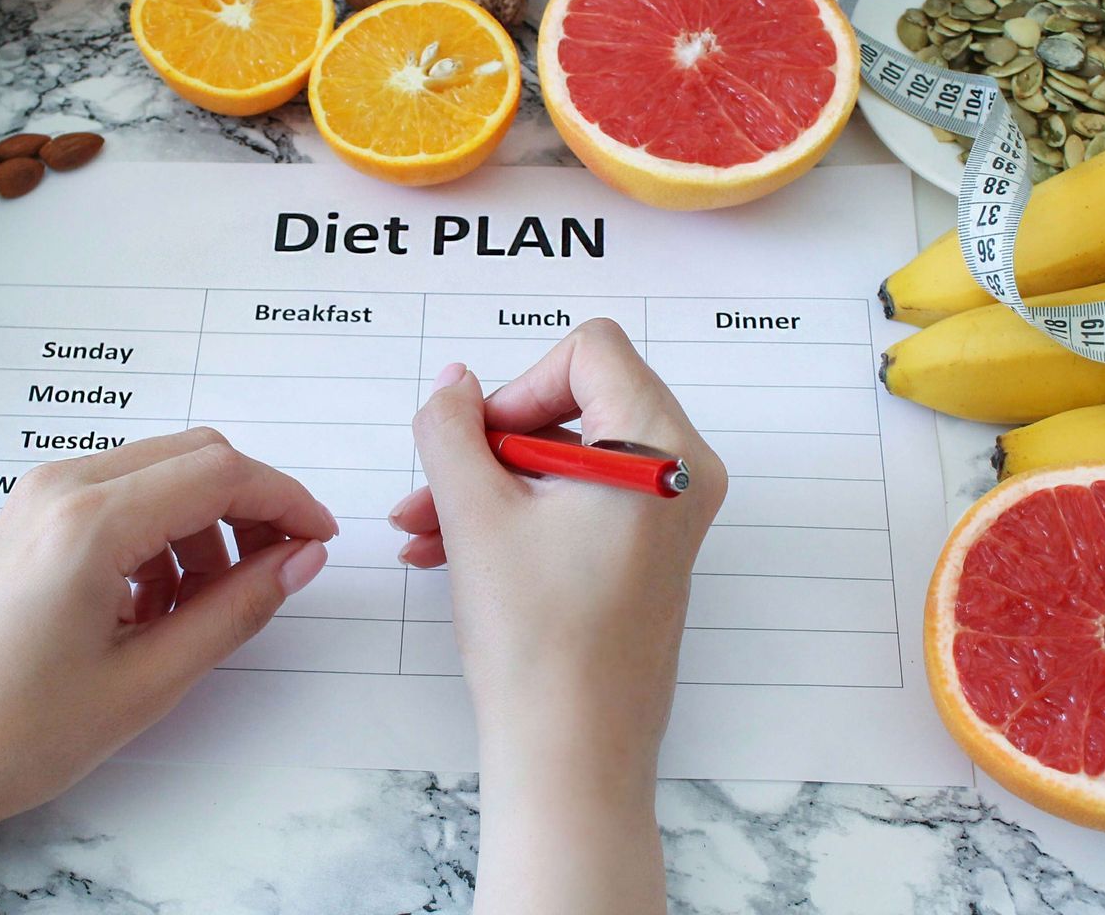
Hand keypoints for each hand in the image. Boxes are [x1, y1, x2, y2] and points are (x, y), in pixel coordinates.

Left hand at [0, 428, 335, 914]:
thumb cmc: (10, 733)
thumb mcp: (146, 682)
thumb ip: (235, 609)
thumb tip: (299, 558)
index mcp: (93, 521)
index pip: (224, 472)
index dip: (287, 500)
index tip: (322, 541)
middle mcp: (63, 485)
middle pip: (196, 454)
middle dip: (251, 503)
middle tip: (278, 571)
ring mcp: (37, 494)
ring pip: (159, 470)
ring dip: (204, 521)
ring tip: (204, 609)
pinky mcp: (25, 515)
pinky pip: (117, 493)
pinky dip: (159, 529)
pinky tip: (155, 603)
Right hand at [393, 319, 724, 913]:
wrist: (572, 754)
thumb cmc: (537, 638)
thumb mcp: (474, 513)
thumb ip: (452, 428)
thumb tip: (453, 385)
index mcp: (661, 447)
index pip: (590, 351)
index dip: (519, 385)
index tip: (476, 441)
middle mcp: (682, 472)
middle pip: (578, 401)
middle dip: (493, 441)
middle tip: (433, 485)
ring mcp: (670, 517)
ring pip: (569, 457)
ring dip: (492, 481)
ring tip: (422, 528)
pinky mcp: (650, 554)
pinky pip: (582, 501)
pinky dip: (520, 512)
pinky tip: (449, 549)